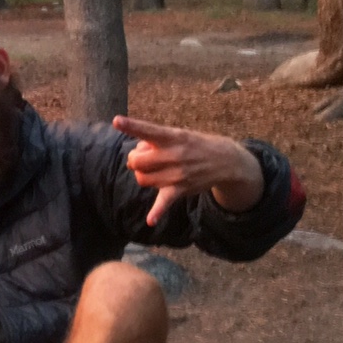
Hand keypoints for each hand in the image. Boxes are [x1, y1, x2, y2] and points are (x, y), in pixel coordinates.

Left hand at [113, 116, 264, 225]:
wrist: (226, 160)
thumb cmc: (194, 145)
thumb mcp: (178, 135)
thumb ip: (154, 143)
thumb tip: (136, 156)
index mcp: (172, 137)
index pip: (148, 131)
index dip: (131, 126)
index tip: (116, 121)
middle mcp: (174, 155)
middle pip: (136, 161)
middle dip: (135, 159)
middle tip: (145, 157)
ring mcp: (177, 174)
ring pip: (142, 179)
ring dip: (142, 175)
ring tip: (154, 170)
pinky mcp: (181, 189)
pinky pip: (165, 202)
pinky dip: (157, 212)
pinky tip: (150, 221)